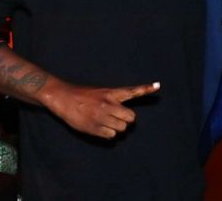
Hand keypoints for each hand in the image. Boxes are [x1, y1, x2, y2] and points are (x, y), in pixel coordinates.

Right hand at [42, 79, 159, 138]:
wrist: (63, 98)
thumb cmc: (83, 96)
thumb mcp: (100, 92)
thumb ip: (114, 101)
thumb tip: (126, 116)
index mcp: (111, 93)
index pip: (132, 91)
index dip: (146, 89)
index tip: (158, 85)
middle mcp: (109, 104)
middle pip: (131, 118)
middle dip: (126, 120)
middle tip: (117, 118)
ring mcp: (102, 117)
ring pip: (122, 129)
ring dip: (116, 127)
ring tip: (104, 121)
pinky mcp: (95, 128)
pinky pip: (111, 136)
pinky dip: (107, 134)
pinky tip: (98, 127)